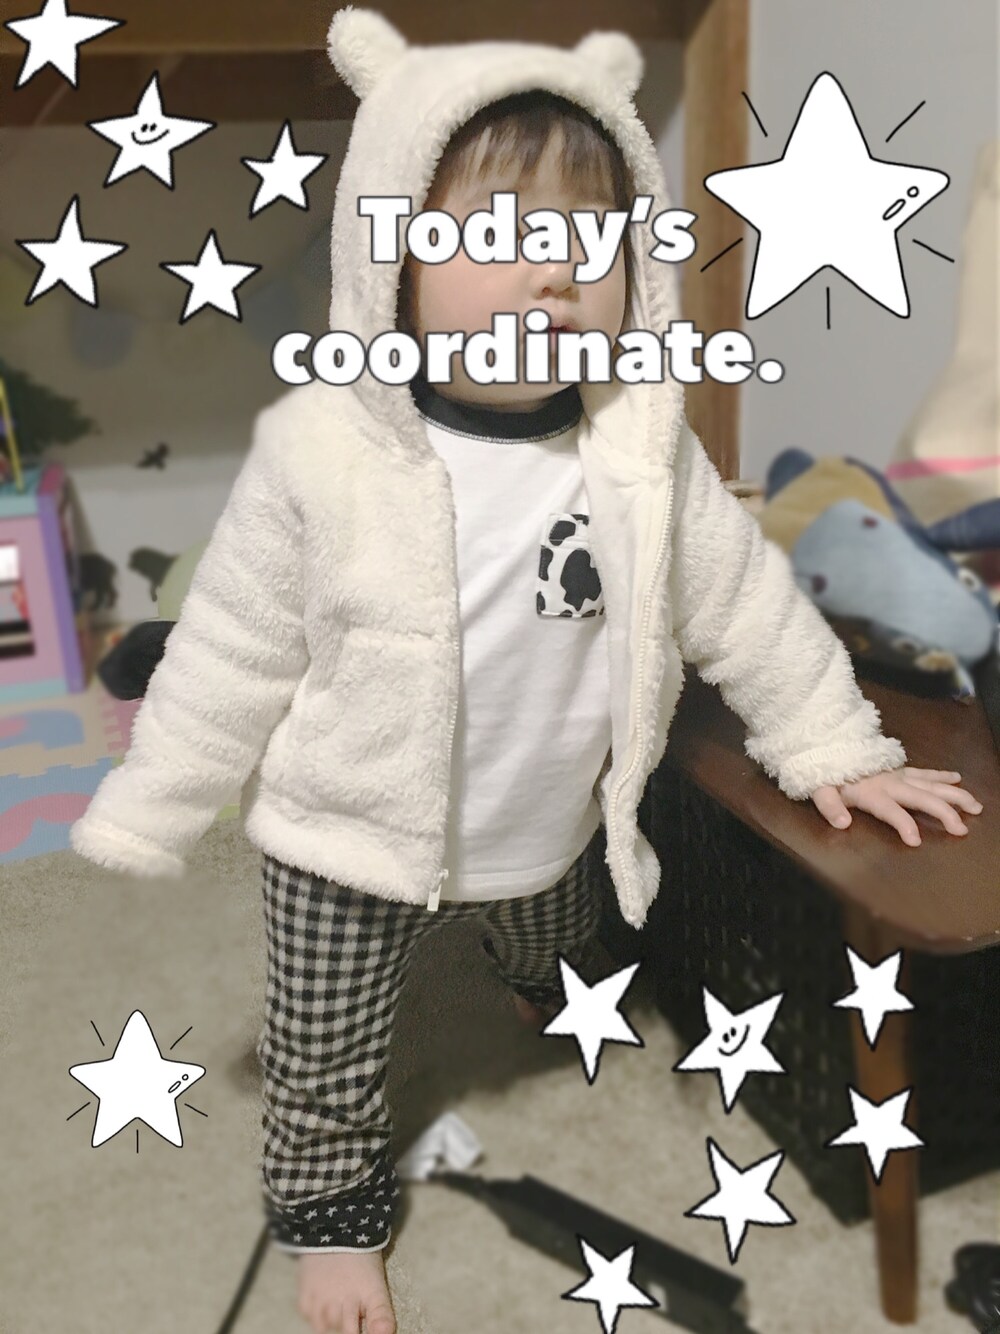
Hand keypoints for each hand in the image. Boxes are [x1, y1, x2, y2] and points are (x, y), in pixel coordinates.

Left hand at [811, 767, 983, 846]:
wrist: (827, 743)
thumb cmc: (825, 773)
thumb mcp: (819, 790)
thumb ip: (829, 806)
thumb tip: (842, 823)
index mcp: (872, 792)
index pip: (890, 811)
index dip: (903, 824)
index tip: (916, 841)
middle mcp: (891, 783)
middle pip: (922, 797)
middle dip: (944, 812)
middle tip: (962, 829)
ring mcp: (898, 774)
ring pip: (932, 785)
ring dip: (955, 795)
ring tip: (975, 807)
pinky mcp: (899, 769)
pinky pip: (925, 772)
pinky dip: (942, 775)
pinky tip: (958, 778)